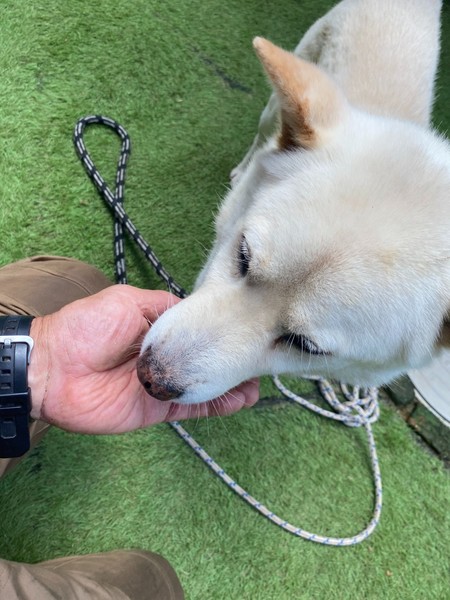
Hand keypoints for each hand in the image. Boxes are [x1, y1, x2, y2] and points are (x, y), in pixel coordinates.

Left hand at [28, 285, 258, 433]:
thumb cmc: (87, 326)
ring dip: (231, 385)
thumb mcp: (129, 301)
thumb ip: (164, 307)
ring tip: (256, 383)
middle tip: (260, 359)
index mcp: (159, 328)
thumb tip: (196, 311)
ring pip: (205, 385)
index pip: (198, 329)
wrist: (54, 368)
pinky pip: (191, 406)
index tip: (247, 328)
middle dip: (231, 359)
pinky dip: (216, 405)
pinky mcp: (157, 407)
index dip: (222, 329)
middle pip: (205, 359)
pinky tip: (239, 400)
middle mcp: (165, 356)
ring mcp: (163, 383)